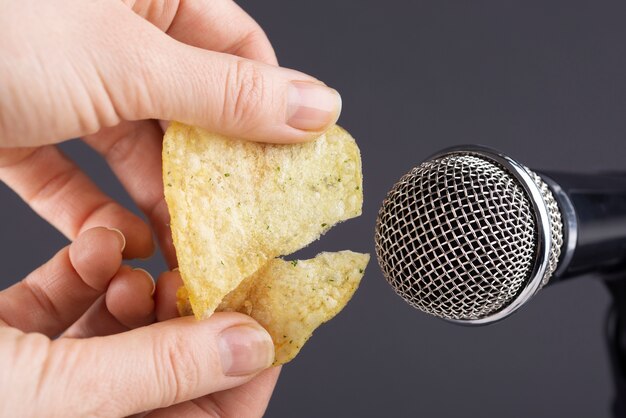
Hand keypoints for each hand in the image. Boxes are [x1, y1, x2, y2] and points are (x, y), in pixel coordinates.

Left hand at [0, 0, 341, 265]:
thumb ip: (227, 95)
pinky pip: (72, 169)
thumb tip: (316, 107)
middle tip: (239, 221)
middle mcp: (110, 28)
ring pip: (134, 146)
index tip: (289, 166)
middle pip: (190, 108)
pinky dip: (93, 209)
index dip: (271, 110)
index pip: (239, 52)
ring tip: (182, 247)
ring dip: (156, 200)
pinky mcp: (22, 118)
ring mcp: (64, 75)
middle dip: (212, 170)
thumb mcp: (127, 61)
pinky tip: (115, 243)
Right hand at [0, 227, 277, 416]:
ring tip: (133, 272)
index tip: (269, 308)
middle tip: (193, 278)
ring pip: (125, 324)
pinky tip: (95, 246)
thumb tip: (253, 345)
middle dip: (187, 314)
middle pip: (174, 361)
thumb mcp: (71, 397)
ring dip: (137, 285)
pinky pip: (73, 295)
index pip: (216, 416)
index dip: (249, 367)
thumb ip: (165, 368)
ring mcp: (56, 374)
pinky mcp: (21, 331)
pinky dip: (88, 264)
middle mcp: (92, 409)